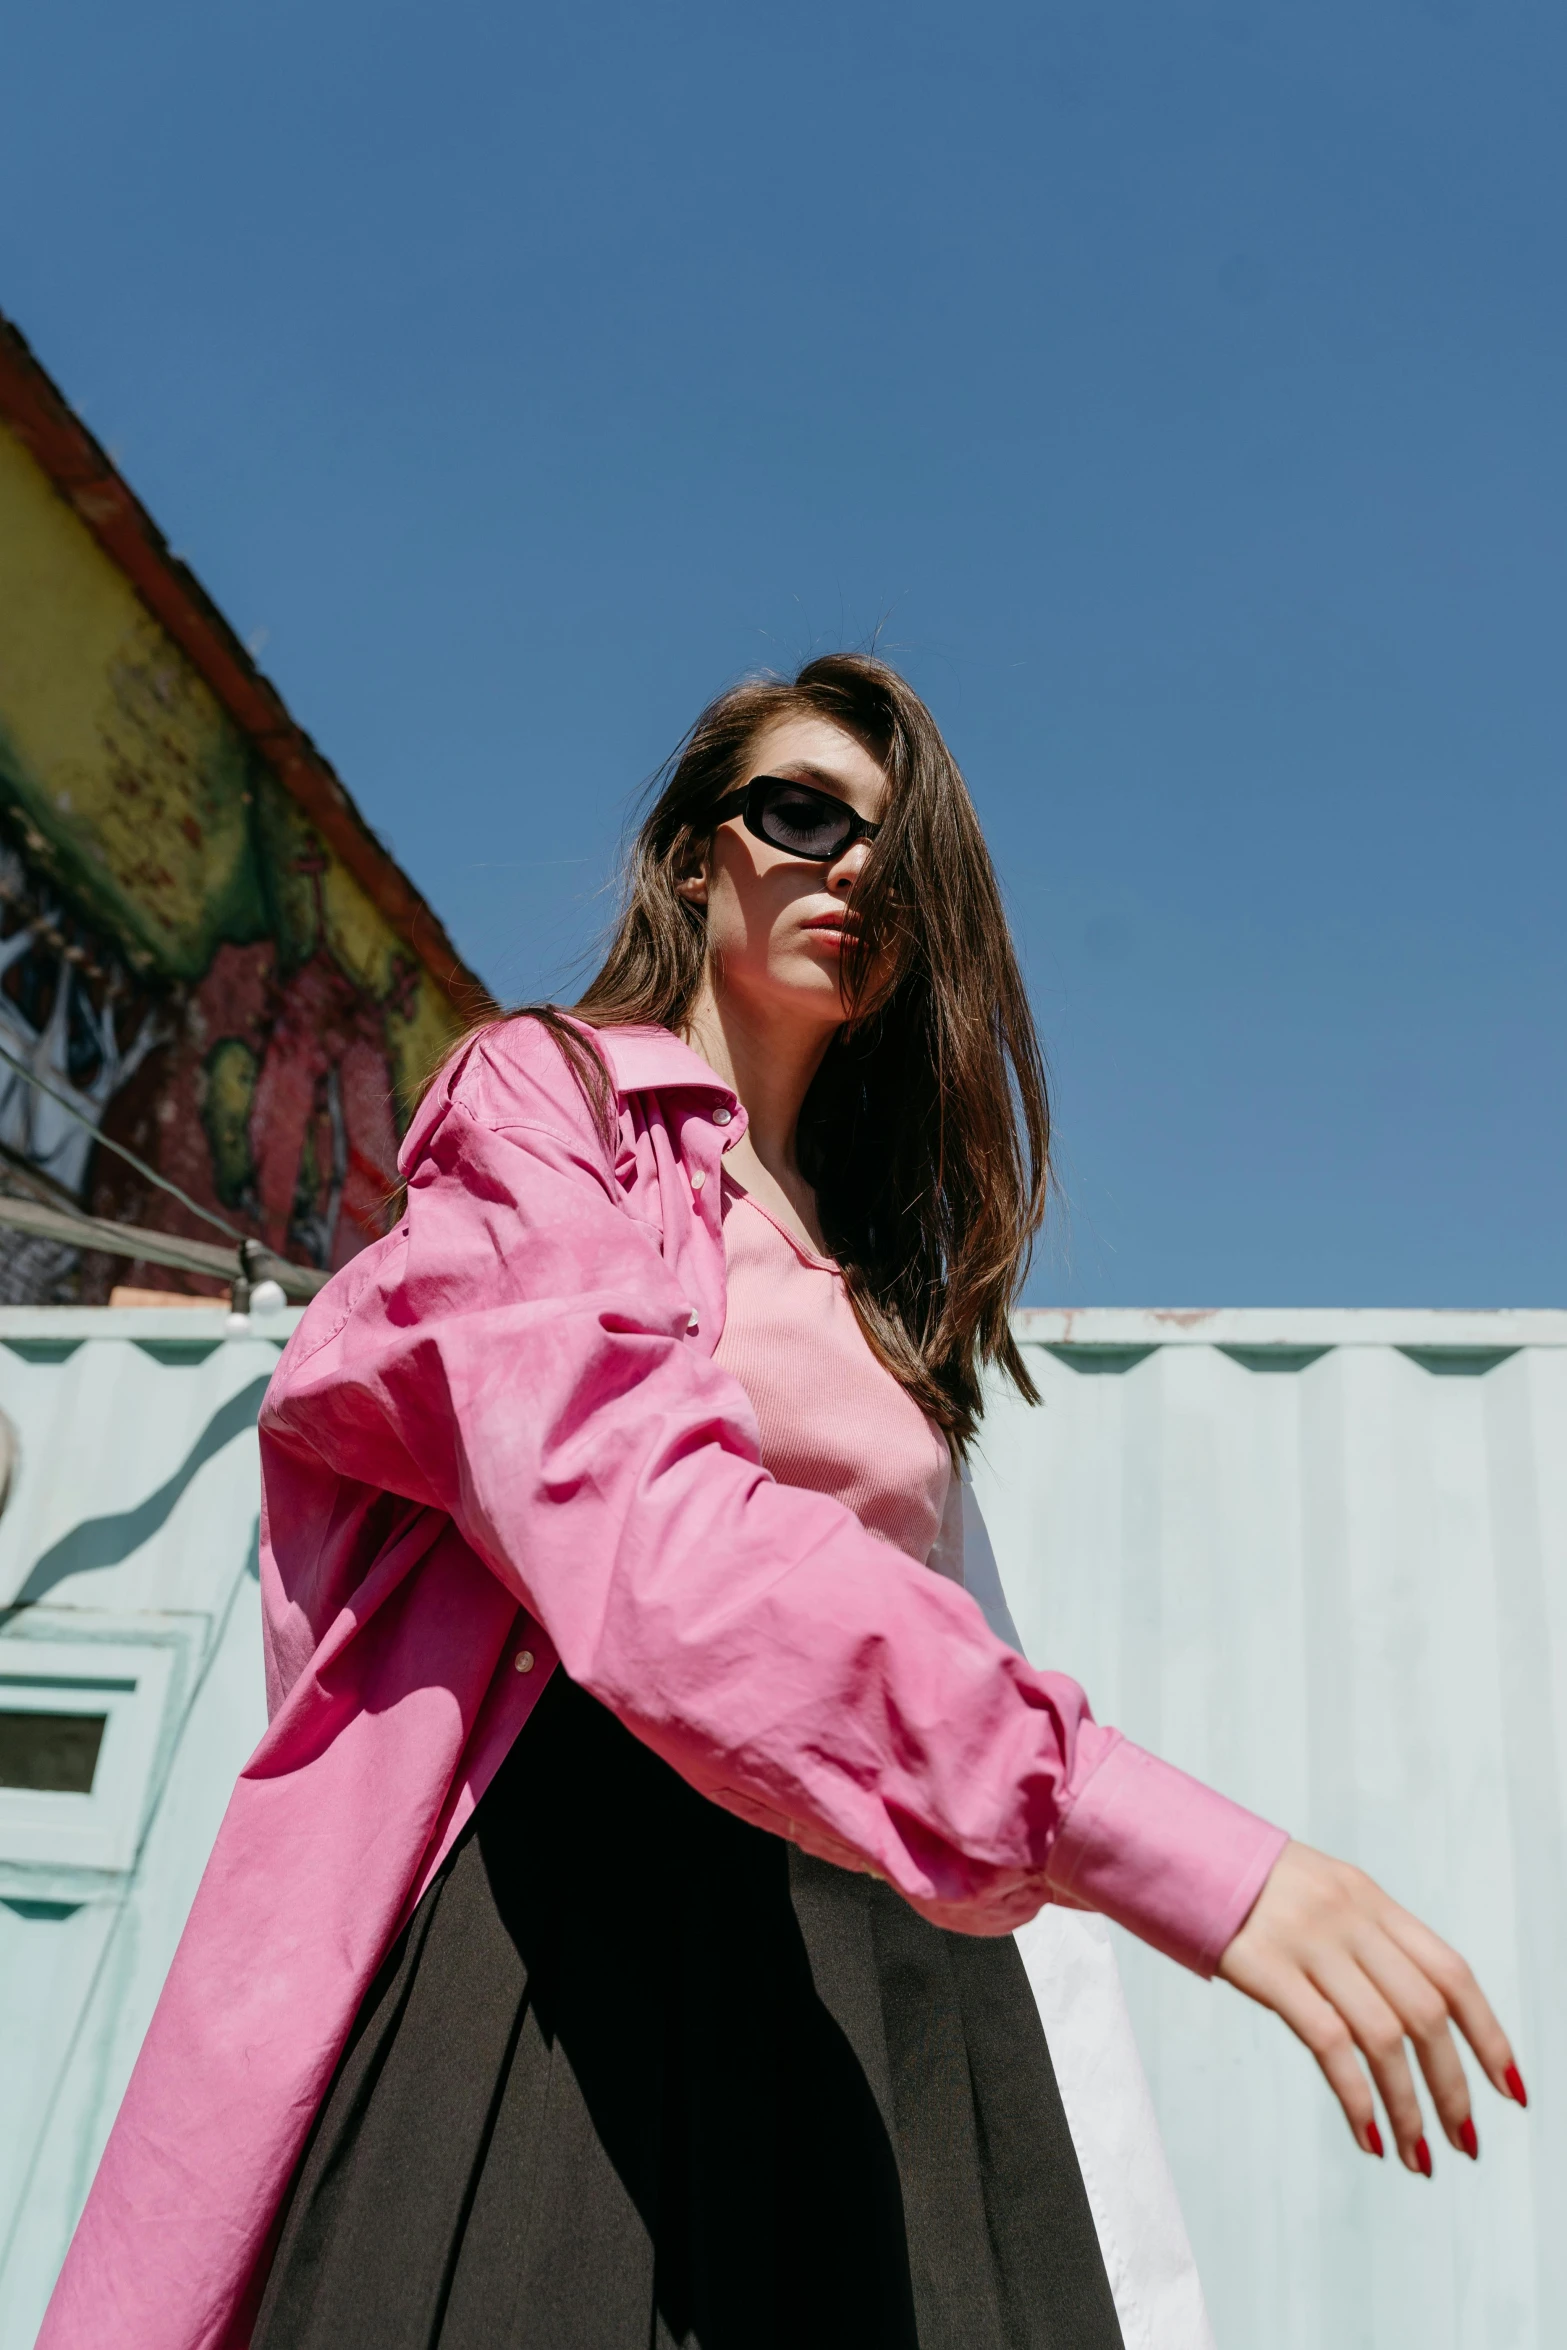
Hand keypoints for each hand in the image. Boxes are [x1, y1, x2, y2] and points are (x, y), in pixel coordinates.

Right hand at [1217, 1840, 1525, 2172]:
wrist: (1177, 1846)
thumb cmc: (1251, 1884)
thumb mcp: (1323, 1893)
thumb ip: (1368, 1940)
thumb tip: (1418, 2018)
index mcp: (1371, 1898)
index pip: (1452, 1972)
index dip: (1489, 2034)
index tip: (1509, 2090)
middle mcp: (1348, 1917)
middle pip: (1425, 2012)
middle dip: (1452, 2086)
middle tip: (1465, 2141)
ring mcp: (1308, 1940)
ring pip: (1383, 2036)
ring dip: (1408, 2107)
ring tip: (1417, 2155)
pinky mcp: (1265, 1966)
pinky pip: (1327, 2041)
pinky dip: (1356, 2096)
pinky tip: (1366, 2134)